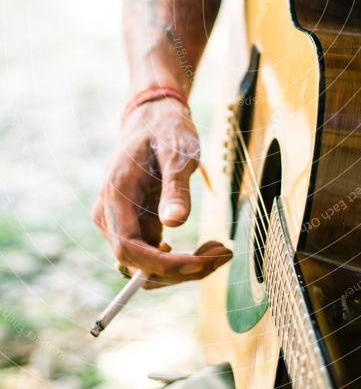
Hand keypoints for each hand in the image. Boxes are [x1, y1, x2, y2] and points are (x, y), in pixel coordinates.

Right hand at [92, 97, 231, 285]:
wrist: (153, 119)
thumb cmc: (166, 131)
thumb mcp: (178, 152)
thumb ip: (176, 187)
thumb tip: (174, 224)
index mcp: (115, 196)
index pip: (128, 249)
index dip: (161, 265)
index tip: (198, 264)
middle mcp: (109, 215)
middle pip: (139, 266)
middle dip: (181, 269)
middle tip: (224, 254)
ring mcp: (119, 223)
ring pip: (148, 267)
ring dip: (184, 267)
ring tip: (221, 249)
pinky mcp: (133, 227)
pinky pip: (154, 255)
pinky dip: (181, 258)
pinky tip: (208, 245)